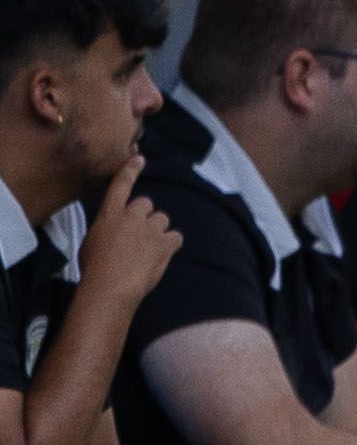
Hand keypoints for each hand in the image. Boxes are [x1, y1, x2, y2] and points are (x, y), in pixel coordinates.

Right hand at [81, 156, 180, 308]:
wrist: (111, 286)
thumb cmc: (95, 269)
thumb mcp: (92, 242)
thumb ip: (107, 229)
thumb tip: (116, 232)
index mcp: (109, 214)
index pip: (121, 186)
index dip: (130, 171)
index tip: (139, 158)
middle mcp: (131, 216)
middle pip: (146, 203)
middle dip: (144, 216)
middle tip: (137, 235)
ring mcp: (150, 228)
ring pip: (162, 219)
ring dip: (157, 230)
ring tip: (147, 249)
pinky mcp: (165, 243)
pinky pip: (176, 236)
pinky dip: (171, 243)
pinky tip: (162, 254)